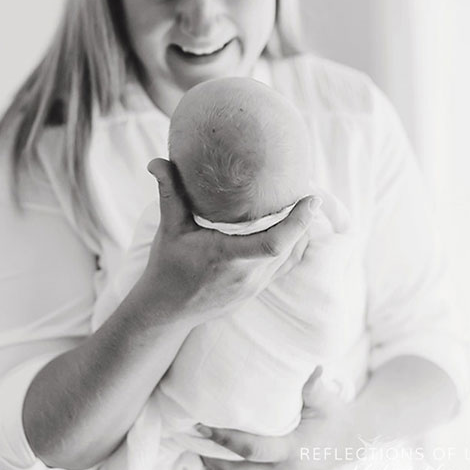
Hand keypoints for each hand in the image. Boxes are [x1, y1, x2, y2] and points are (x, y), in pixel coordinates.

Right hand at [139, 158, 320, 322]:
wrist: (167, 309)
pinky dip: (293, 248)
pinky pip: (283, 268)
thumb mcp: (168, 228)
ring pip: (290, 258)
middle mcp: (247, 274)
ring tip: (303, 207)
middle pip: (290, 247)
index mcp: (228, 257)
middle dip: (304, 220)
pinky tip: (293, 232)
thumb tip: (157, 160)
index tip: (312, 198)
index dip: (298, 221)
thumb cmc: (167, 267)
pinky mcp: (255, 290)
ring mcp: (254, 285)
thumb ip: (169, 192)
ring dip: (300, 234)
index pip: (274, 242)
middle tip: (309, 191)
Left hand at [198, 366, 356, 469]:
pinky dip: (227, 465)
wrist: (353, 439)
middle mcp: (284, 469)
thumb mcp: (324, 399)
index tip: (202, 422)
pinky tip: (212, 449)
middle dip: (210, 456)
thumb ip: (312, 385)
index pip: (251, 449)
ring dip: (215, 463)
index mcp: (293, 450)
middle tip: (187, 434)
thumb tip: (310, 366)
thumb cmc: (334, 415)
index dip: (224, 438)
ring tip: (193, 442)